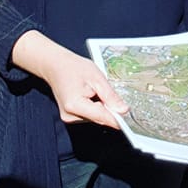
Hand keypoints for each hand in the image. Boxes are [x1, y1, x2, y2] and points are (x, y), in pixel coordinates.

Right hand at [11, 30, 127, 127]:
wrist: (55, 65)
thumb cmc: (74, 68)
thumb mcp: (97, 78)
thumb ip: (110, 96)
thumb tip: (123, 110)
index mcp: (75, 105)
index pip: (102, 117)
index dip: (118, 119)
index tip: (131, 122)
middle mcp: (70, 115)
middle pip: (99, 118)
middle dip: (109, 109)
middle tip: (111, 93)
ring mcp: (69, 117)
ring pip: (95, 117)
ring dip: (101, 107)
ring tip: (95, 90)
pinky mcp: (70, 116)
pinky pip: (89, 115)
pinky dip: (95, 107)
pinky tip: (91, 94)